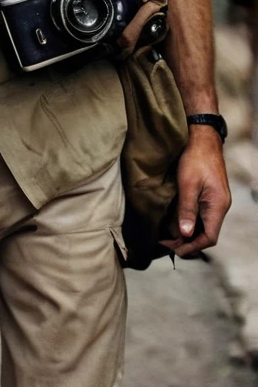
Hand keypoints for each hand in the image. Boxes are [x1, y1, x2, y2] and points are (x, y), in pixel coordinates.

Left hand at [159, 126, 230, 257]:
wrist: (203, 138)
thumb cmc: (195, 158)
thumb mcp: (188, 184)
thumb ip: (187, 210)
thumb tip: (185, 234)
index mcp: (218, 206)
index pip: (209, 237)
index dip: (192, 246)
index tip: (174, 249)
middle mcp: (220, 206)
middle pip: (207, 234)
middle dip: (188, 242)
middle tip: (167, 243)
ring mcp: (216, 200)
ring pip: (204, 225)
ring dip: (188, 232)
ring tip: (169, 235)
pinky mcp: (211, 195)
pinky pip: (203, 215)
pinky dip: (191, 222)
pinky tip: (178, 221)